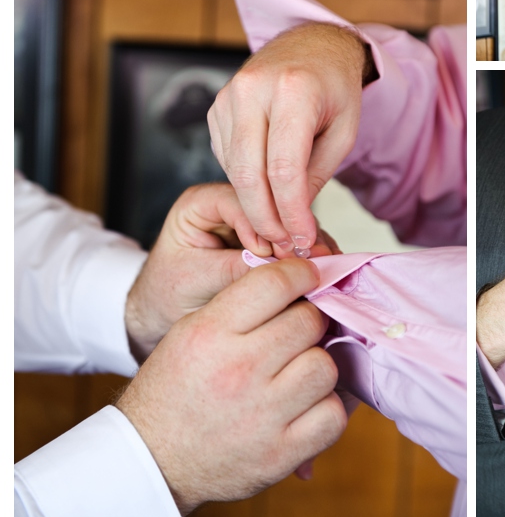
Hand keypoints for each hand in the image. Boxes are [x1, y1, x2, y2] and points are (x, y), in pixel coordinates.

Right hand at [116, 258, 346, 515]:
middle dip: (309, 323)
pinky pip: (333, 415)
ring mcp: (263, 415)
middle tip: (299, 334)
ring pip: (325, 367)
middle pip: (309, 323)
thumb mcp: (190, 333)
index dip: (301, 274)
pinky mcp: (281, 453)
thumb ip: (242, 305)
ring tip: (297, 374)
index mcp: (209, 334)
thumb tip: (301, 282)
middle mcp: (238, 370)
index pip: (275, 284)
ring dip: (317, 367)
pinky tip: (304, 407)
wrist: (152, 461)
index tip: (308, 278)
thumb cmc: (175, 391)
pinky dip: (325, 409)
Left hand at [125, 183, 338, 362]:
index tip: (275, 253)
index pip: (241, 200)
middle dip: (293, 234)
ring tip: (323, 266)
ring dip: (307, 246)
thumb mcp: (196, 280)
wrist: (168, 316)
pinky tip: (323, 270)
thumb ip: (236, 269)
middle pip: (272, 207)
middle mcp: (234, 205)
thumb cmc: (169, 295)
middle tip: (312, 260)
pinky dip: (309, 257)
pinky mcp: (274, 241)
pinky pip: (296, 242)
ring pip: (290, 223)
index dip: (262, 223)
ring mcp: (257, 222)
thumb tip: (281, 267)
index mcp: (202, 203)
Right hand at [208, 22, 373, 255]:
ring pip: (235, 171)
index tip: (301, 239)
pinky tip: (266, 190)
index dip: (291, 212)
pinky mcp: (216, 108)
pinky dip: (245, 183)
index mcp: (294, 91)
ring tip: (280, 226)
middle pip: (250, 175)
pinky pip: (226, 159)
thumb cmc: (334, 89)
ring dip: (255, 206)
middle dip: (267, 220)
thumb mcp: (343, 133)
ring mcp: (228, 97)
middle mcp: (253, 90)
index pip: (284, 169)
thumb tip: (294, 220)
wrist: (311, 47)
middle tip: (284, 244)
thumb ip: (316, 176)